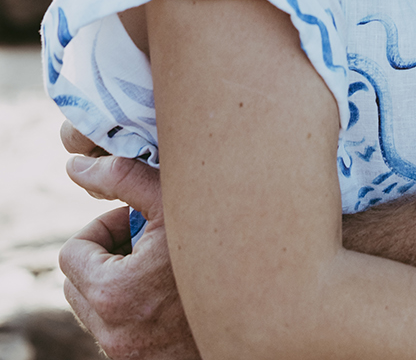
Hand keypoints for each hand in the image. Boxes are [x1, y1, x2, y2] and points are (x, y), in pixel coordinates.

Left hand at [59, 152, 197, 359]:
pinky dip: (130, 305)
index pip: (73, 252)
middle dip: (106, 256)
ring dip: (115, 281)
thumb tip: (77, 164)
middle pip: (77, 281)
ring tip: (156, 266)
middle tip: (146, 241)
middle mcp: (111, 330)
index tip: (134, 223)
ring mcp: (122, 350)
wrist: (253, 306)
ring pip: (93, 307)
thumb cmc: (213, 248)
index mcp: (110, 291)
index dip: (103, 230)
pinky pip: (114, 327)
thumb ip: (123, 177)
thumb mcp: (170, 203)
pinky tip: (165, 291)